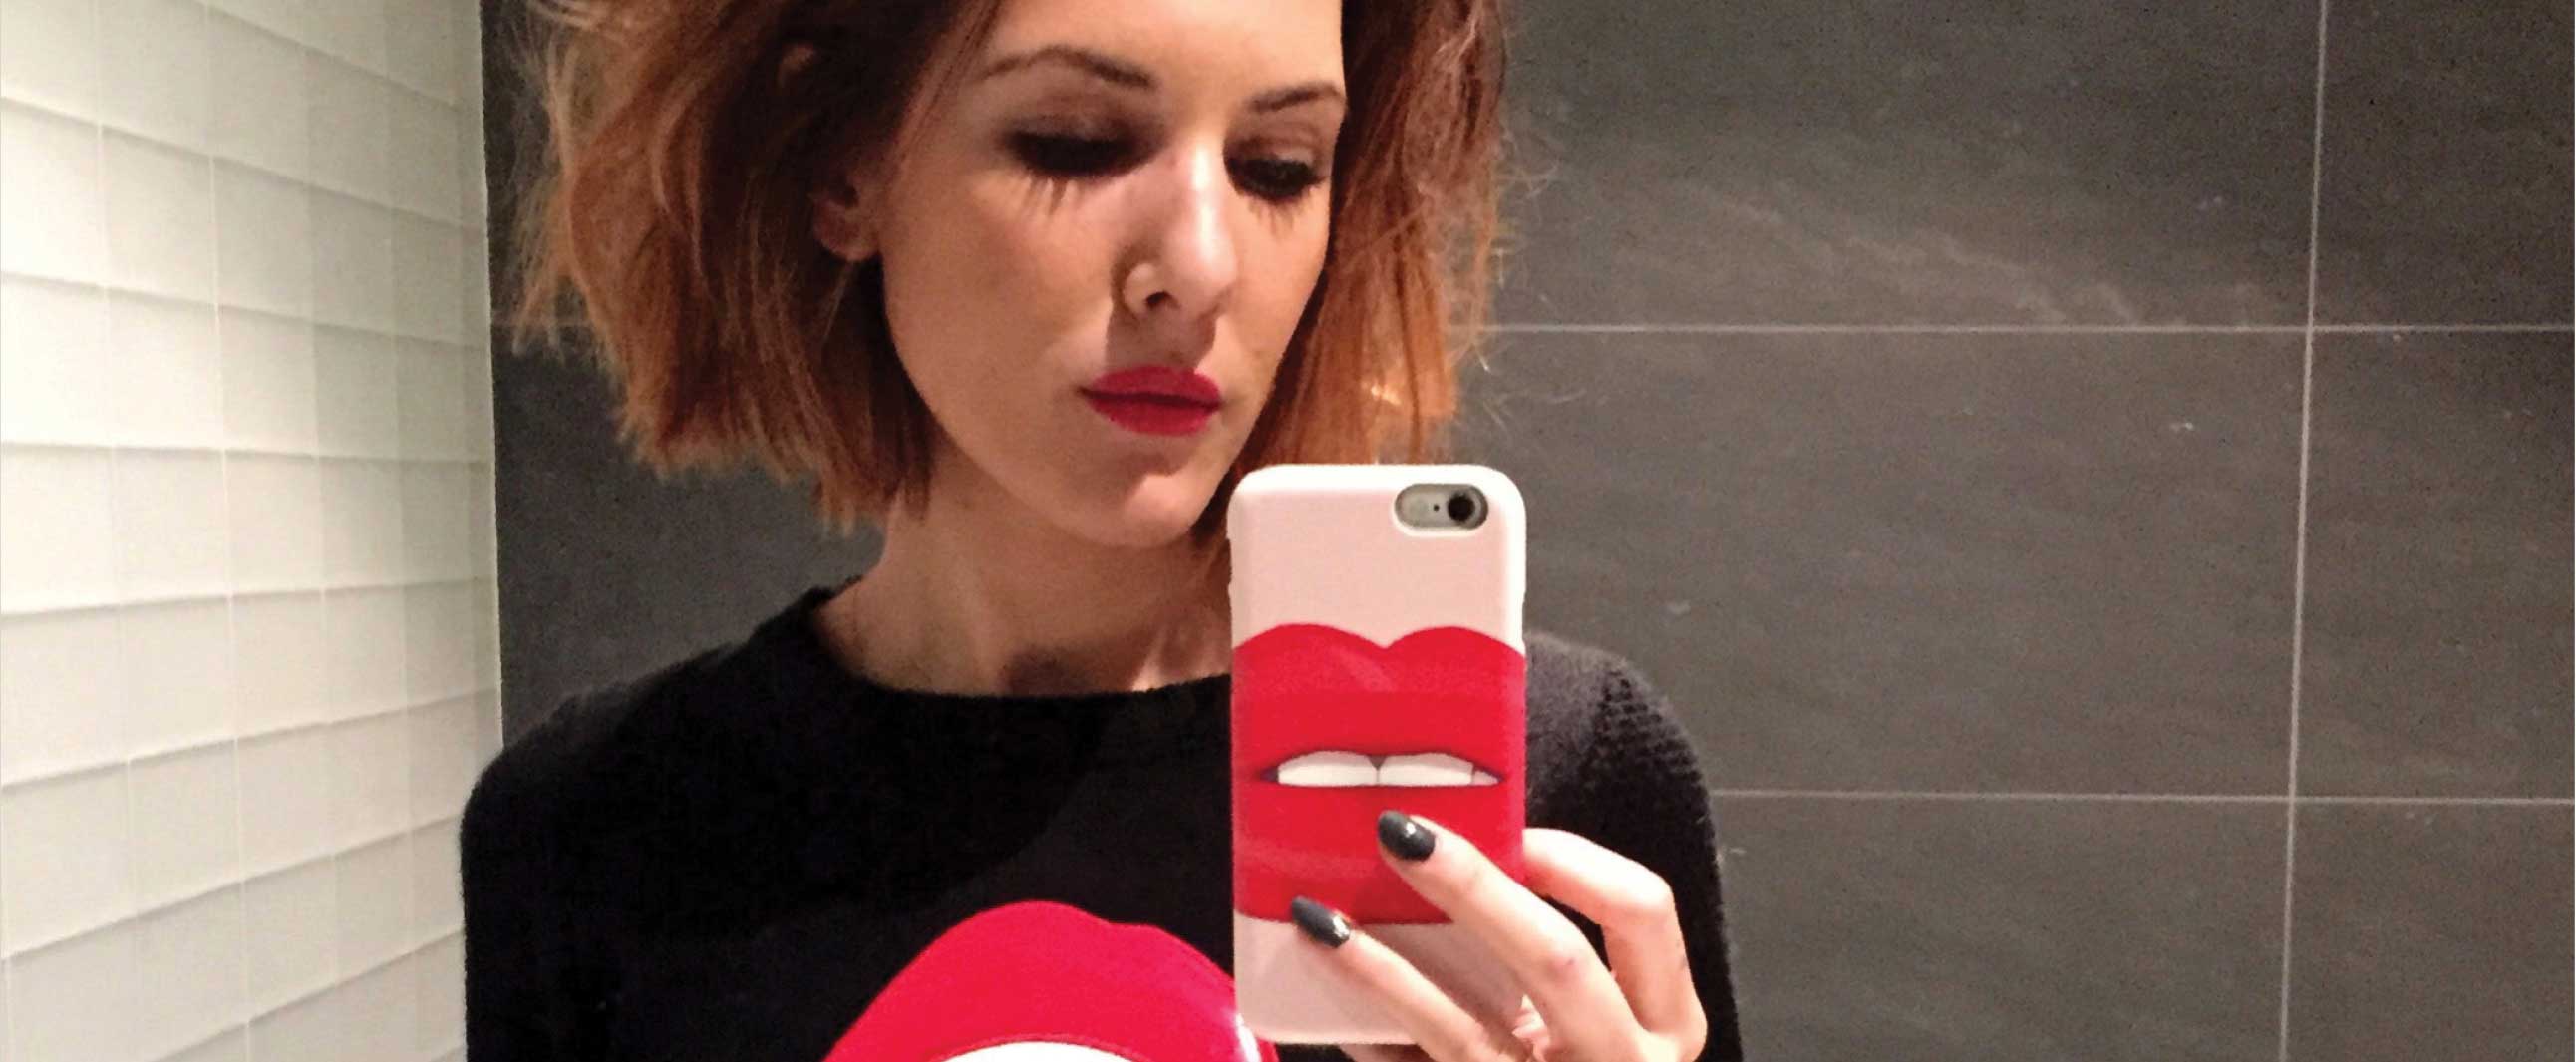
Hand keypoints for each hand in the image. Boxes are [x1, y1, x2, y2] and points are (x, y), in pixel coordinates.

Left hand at [1289, 812, 1706, 1061]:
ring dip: (1385, 967)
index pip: (1643, 910)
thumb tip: (1451, 845)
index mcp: (1666, 1020)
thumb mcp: (1593, 1018)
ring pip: (1464, 1030)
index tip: (1510, 830)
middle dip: (1476, 889)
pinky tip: (1324, 981)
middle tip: (1399, 834)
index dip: (1575, 859)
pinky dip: (1366, 1027)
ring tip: (1321, 917)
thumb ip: (1550, 949)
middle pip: (1558, 959)